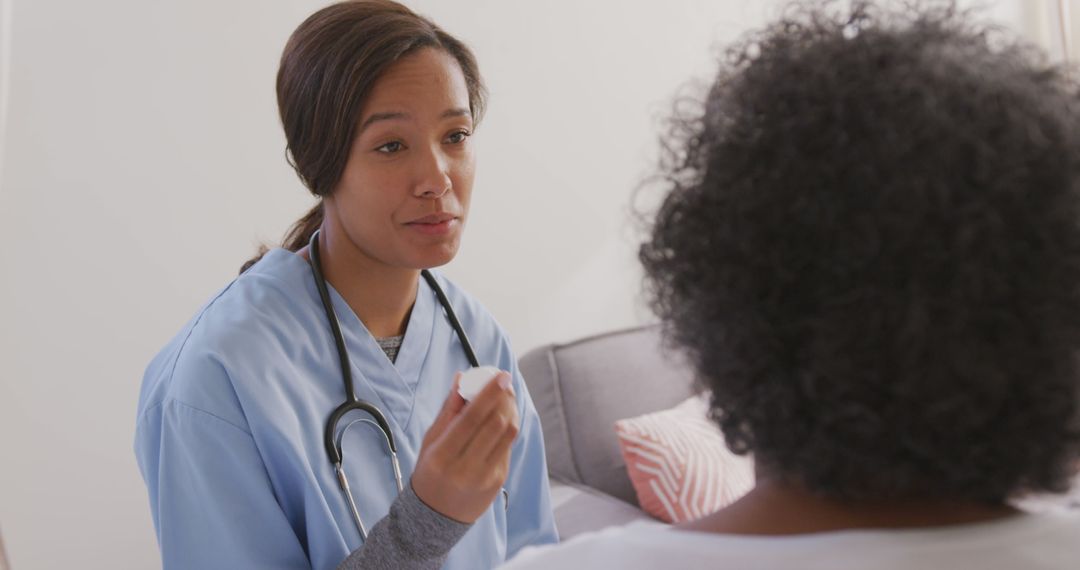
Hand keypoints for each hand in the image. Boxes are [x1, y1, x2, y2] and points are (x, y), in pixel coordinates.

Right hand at [411, 371, 518, 523]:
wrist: (435, 518)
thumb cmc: (429, 474)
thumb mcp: (430, 442)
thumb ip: (448, 410)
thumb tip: (461, 378)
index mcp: (442, 456)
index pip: (473, 418)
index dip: (490, 393)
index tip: (502, 375)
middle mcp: (466, 468)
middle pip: (496, 423)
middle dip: (504, 397)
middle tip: (503, 383)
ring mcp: (486, 477)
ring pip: (509, 434)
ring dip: (511, 410)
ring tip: (505, 397)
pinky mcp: (499, 481)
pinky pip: (508, 447)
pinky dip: (507, 428)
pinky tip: (501, 419)